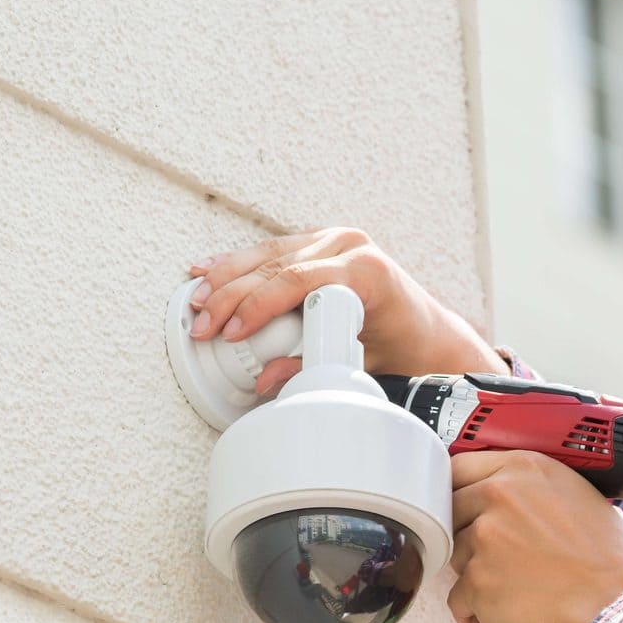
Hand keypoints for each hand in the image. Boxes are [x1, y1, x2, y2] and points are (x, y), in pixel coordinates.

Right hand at [186, 227, 508, 394]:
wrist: (427, 332)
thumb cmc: (402, 347)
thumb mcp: (362, 364)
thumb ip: (315, 368)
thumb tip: (267, 383)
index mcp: (366, 271)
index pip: (298, 280)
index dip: (258, 305)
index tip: (231, 332)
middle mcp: (350, 245)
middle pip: (276, 265)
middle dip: (231, 295)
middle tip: (202, 323)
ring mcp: (336, 239)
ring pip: (268, 251)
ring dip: (226, 274)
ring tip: (195, 298)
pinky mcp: (321, 242)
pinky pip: (273, 248)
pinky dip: (239, 262)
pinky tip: (208, 270)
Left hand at [445, 450, 622, 622]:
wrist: (612, 609)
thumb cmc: (609, 561)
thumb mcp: (581, 496)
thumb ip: (536, 488)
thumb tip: (518, 495)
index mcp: (523, 469)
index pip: (461, 467)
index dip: (461, 491)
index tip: (463, 505)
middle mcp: (499, 497)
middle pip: (452, 511)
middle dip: (467, 533)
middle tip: (493, 552)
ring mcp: (484, 539)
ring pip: (455, 555)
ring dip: (474, 572)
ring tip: (510, 585)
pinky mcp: (476, 582)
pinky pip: (458, 597)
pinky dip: (474, 611)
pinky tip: (500, 613)